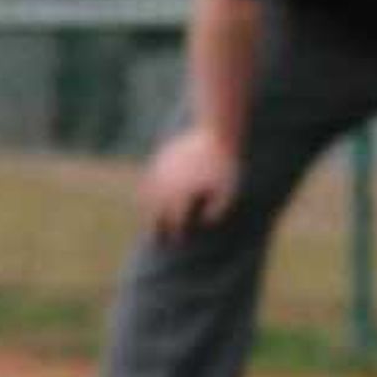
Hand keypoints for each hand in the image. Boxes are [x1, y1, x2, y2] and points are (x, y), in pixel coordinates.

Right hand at [140, 127, 238, 241]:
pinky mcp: (160, 161)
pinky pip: (149, 181)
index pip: (175, 223)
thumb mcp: (228, 191)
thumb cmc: (225, 165)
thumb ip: (217, 210)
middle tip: (156, 243)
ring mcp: (160, 173)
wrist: (215, 133)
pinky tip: (150, 197)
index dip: (177, 235)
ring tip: (151, 223)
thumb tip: (204, 223)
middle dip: (155, 230)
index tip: (178, 242)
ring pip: (147, 198)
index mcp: (182, 197)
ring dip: (148, 211)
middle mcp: (166, 188)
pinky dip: (148, 192)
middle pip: (155, 214)